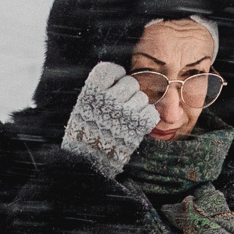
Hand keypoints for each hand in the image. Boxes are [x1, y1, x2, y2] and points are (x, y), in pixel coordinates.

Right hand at [61, 60, 158, 177]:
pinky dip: (147, 116)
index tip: (116, 81)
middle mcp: (108, 100)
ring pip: (142, 97)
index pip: (110, 70)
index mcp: (91, 93)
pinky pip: (151, 112)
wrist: (87, 163)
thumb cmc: (84, 135)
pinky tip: (137, 122)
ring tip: (127, 117)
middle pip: (130, 82)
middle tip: (121, 105)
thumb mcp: (82, 108)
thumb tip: (118, 77)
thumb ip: (98, 91)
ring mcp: (124, 113)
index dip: (116, 74)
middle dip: (128, 92)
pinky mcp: (137, 128)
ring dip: (137, 106)